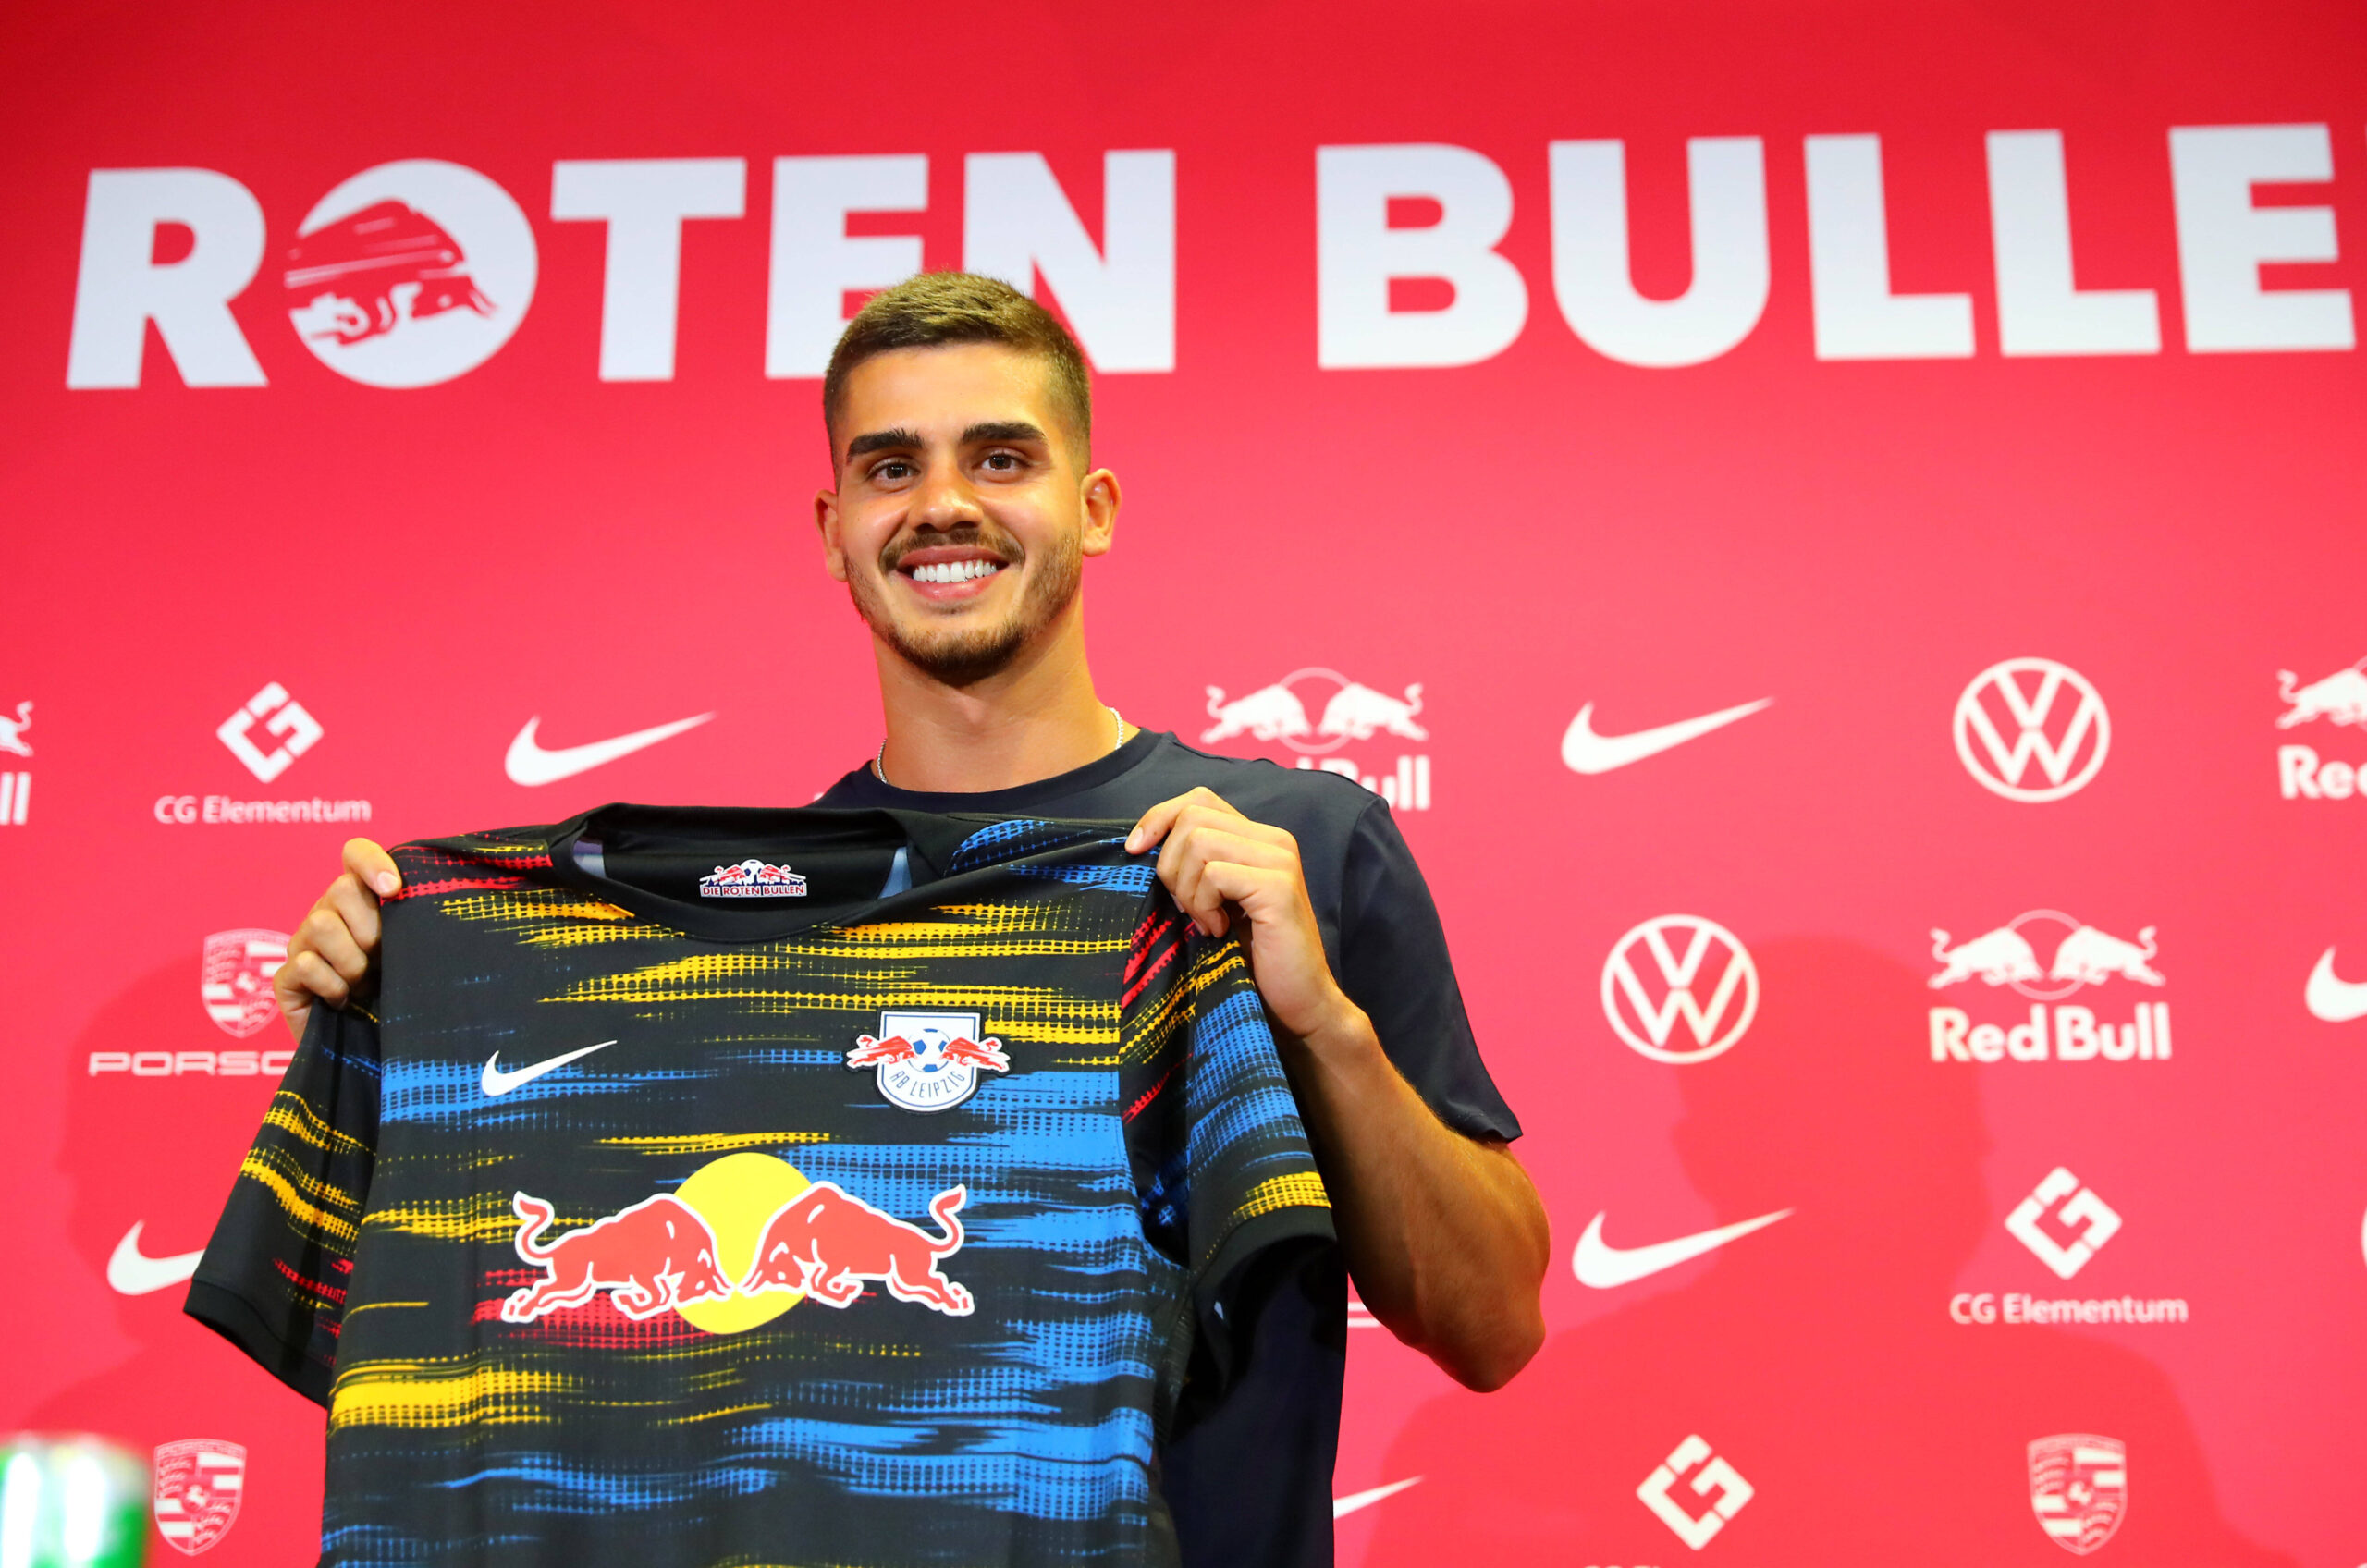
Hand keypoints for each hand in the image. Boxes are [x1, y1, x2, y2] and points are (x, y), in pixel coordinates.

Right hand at [275, 838, 399, 1040]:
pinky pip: (306, 965)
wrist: (376, 1051)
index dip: (370, 861)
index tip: (395, 888)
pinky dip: (332, 985)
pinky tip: (343, 1001)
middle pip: (341, 889)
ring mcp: (302, 945)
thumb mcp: (416, 954)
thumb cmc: (403, 996)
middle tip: (382, 959)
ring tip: (363, 984)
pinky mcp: (285, 979)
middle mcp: (327, 914)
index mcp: (360, 900)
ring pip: (321, 924)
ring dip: (352, 960)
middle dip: (371, 928)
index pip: (354, 854)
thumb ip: (417, 923)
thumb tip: (435, 898)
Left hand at [1126, 788, 1363, 1045]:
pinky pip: (1214, 874)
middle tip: (1185, 908)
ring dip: (1187, 890)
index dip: (1160, 818)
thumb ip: (1197, 866)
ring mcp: (1280, 860)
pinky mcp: (1278, 886)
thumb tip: (1142, 845)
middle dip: (1171, 864)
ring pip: (1198, 842)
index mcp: (1259, 838)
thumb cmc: (1251, 956)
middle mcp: (1275, 839)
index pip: (1198, 799)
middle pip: (1192, 817)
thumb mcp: (1216, 901)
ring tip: (1206, 922)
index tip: (1135, 851)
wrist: (1298, 1003)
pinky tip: (1219, 930)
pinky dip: (1203, 905)